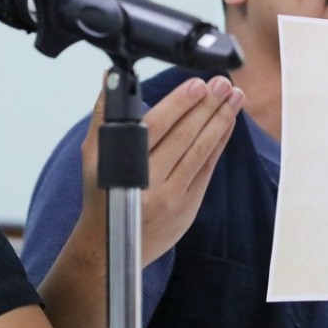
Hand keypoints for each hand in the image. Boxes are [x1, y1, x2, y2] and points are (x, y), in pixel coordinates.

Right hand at [79, 76, 242, 264]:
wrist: (110, 248)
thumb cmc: (103, 192)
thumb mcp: (93, 155)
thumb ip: (104, 115)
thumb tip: (111, 78)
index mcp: (123, 166)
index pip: (156, 128)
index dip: (179, 105)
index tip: (198, 84)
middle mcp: (149, 183)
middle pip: (183, 137)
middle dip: (206, 107)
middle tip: (223, 83)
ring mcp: (171, 197)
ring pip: (199, 152)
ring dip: (220, 122)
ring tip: (234, 97)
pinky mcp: (188, 208)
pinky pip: (206, 169)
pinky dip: (219, 144)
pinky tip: (227, 123)